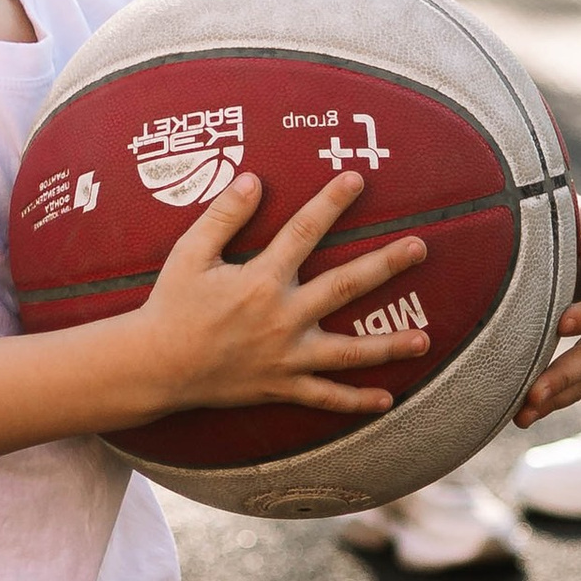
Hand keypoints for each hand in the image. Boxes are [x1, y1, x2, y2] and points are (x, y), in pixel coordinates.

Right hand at [131, 169, 427, 415]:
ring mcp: (286, 355)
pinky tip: (387, 399)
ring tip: (425, 339)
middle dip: (386, 264)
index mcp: (263, 279)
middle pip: (346, 286)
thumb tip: (254, 180)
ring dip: (389, 345)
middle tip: (420, 247)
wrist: (156, 365)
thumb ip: (224, 216)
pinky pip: (325, 397)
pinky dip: (356, 401)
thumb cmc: (171, 305)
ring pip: (349, 351)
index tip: (357, 179)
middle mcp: (283, 316)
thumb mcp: (191, 253)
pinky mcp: (281, 386)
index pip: (305, 231)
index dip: (332, 202)